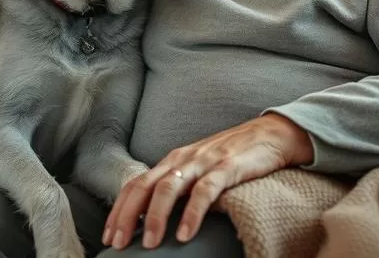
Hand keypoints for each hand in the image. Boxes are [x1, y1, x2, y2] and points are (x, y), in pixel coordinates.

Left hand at [102, 113, 313, 249]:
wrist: (270, 135)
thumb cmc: (232, 157)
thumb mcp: (198, 170)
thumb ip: (179, 188)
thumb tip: (155, 218)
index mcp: (172, 162)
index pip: (136, 185)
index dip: (119, 209)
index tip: (109, 235)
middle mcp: (182, 160)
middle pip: (144, 186)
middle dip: (127, 215)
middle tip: (117, 243)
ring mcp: (203, 162)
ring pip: (169, 188)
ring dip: (155, 216)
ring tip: (149, 243)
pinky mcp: (227, 168)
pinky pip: (205, 191)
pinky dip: (193, 213)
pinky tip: (185, 234)